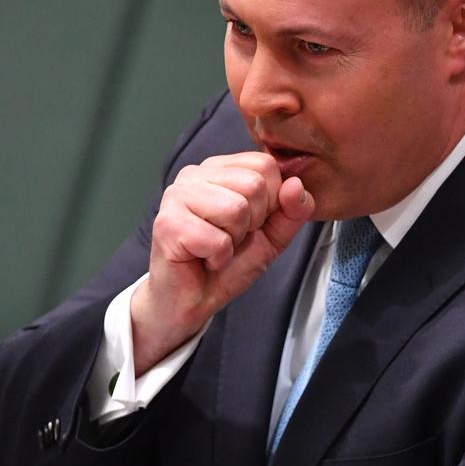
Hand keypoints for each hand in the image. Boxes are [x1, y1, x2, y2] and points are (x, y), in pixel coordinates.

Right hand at [130, 152, 313, 374]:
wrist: (193, 300)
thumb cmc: (227, 263)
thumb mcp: (273, 235)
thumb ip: (292, 210)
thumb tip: (296, 185)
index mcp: (220, 168)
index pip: (265, 165)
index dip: (271, 201)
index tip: (250, 223)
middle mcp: (195, 174)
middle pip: (254, 185)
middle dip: (252, 222)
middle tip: (231, 238)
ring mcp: (177, 195)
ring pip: (235, 209)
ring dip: (234, 240)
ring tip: (217, 247)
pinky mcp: (167, 223)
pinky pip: (216, 239)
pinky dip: (218, 257)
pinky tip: (204, 258)